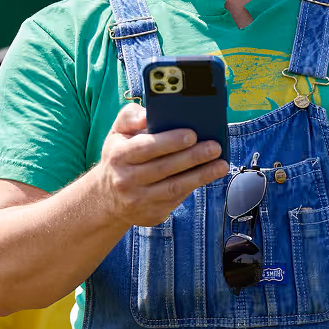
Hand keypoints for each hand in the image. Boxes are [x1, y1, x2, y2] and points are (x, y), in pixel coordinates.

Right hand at [95, 104, 227, 227]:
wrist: (107, 198)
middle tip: (215, 147)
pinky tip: (209, 175)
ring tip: (221, 164)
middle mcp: (125, 180)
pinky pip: (176, 199)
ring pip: (174, 187)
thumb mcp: (117, 134)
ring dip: (201, 175)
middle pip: (164, 168)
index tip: (192, 134)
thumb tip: (148, 114)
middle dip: (193, 157)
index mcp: (118, 156)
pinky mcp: (151, 214)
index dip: (170, 141)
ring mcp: (138, 200)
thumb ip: (130, 117)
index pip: (145, 147)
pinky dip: (194, 186)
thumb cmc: (119, 157)